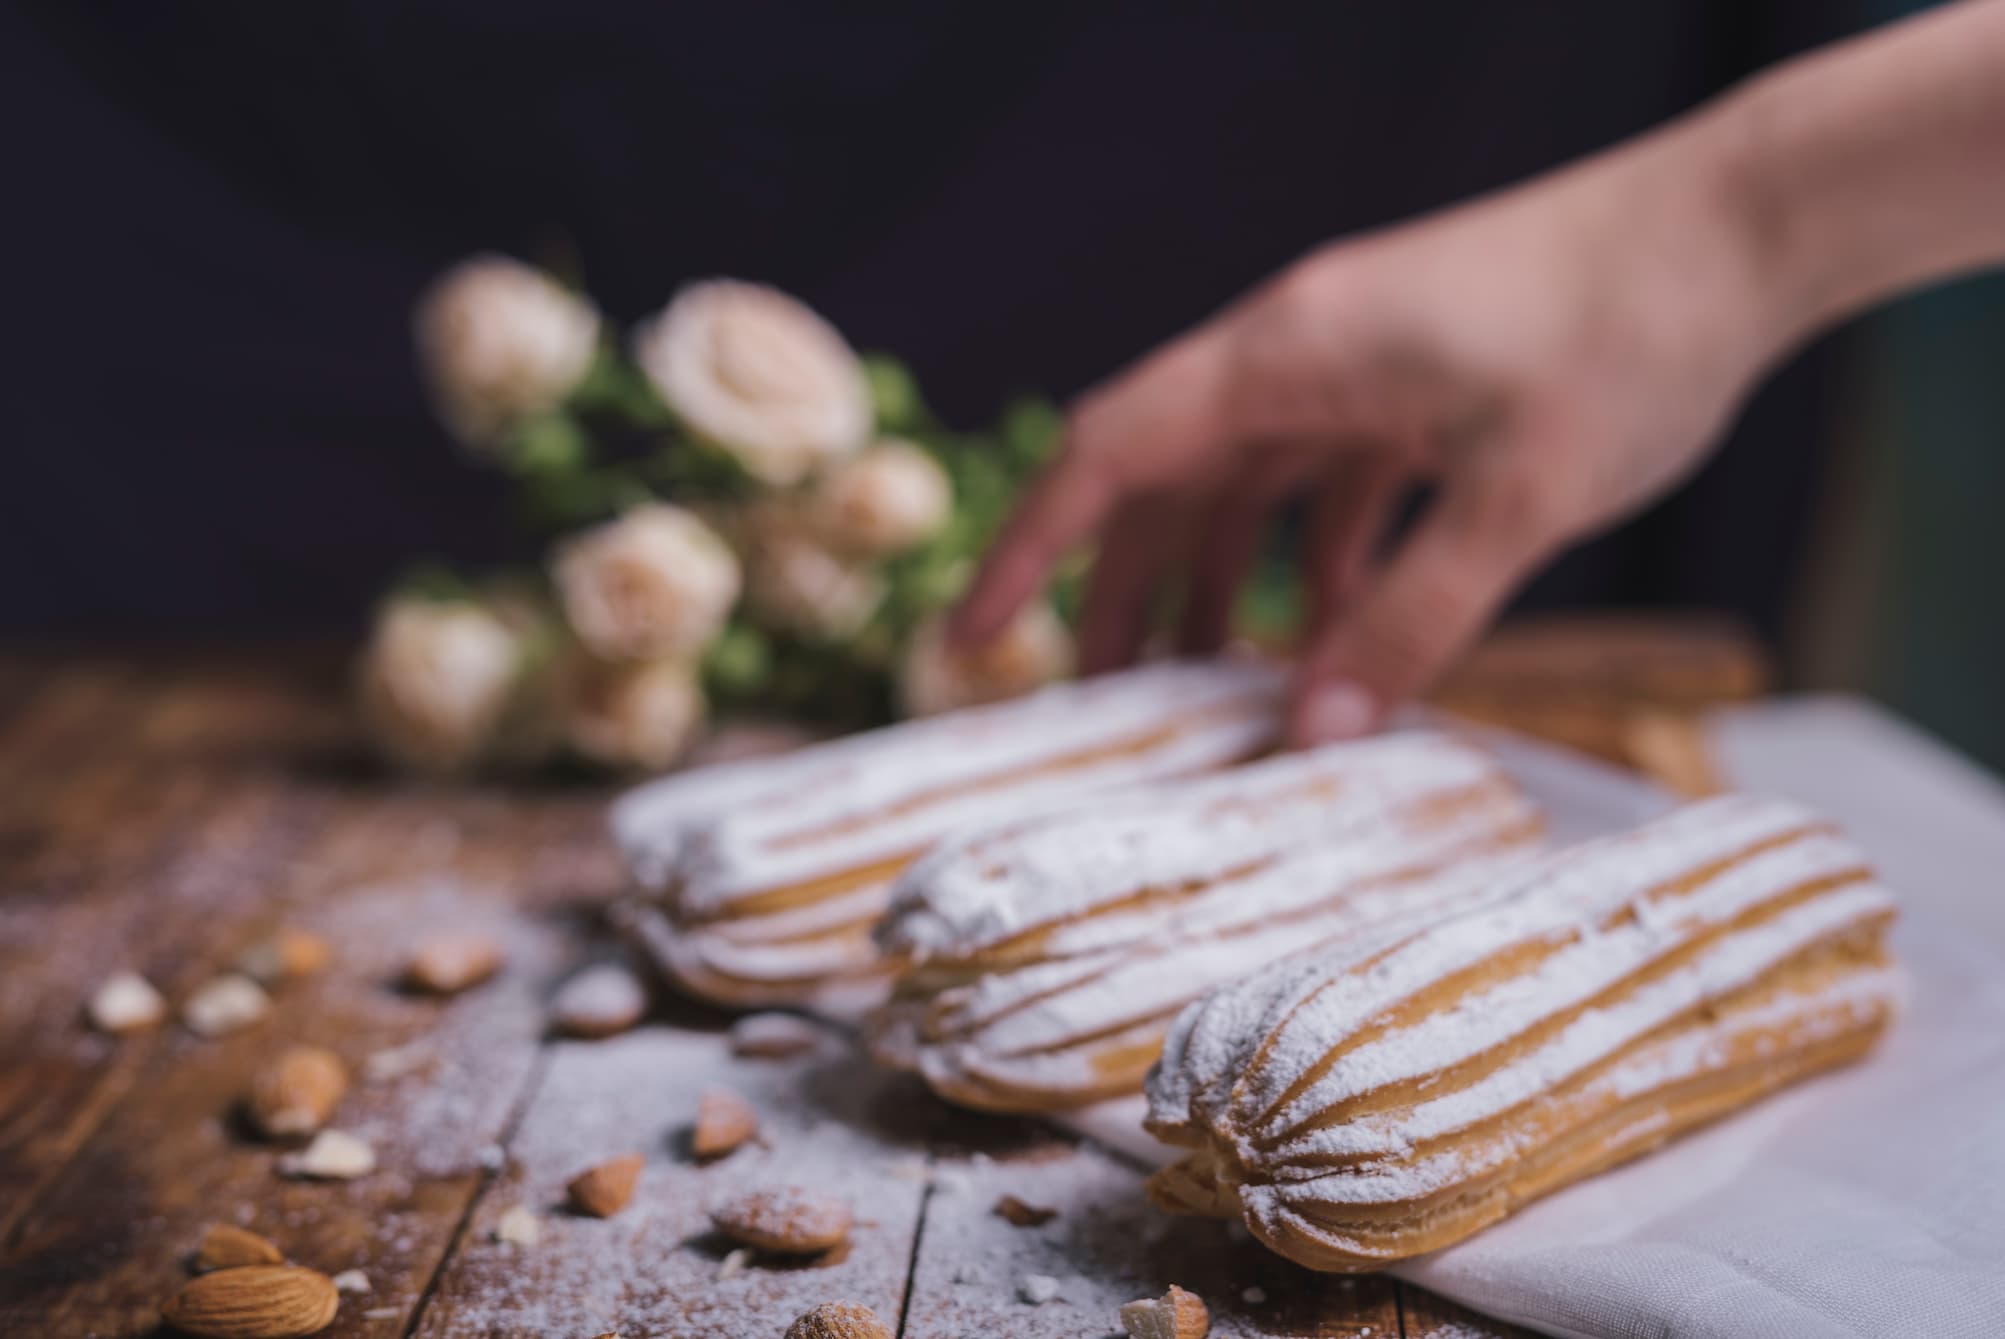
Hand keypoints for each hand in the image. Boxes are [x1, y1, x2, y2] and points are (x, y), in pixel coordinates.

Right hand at [952, 118, 1782, 743]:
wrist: (1743, 227)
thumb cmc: (1631, 333)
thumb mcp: (1517, 500)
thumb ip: (1409, 620)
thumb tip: (1311, 734)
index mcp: (1288, 354)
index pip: (1110, 452)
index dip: (1031, 548)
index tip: (975, 636)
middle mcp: (1298, 350)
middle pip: (1165, 482)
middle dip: (1125, 595)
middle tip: (1105, 709)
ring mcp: (1354, 362)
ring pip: (1244, 487)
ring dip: (1221, 585)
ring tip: (1209, 692)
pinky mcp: (1412, 381)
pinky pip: (1328, 483)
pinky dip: (1316, 564)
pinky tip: (1335, 638)